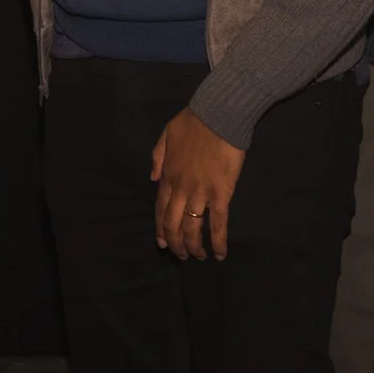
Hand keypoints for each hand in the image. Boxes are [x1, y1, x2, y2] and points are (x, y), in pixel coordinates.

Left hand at [150, 109, 242, 259]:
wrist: (218, 115)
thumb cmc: (194, 122)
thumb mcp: (165, 136)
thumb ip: (157, 158)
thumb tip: (152, 179)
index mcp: (167, 176)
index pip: (160, 210)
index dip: (161, 229)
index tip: (163, 243)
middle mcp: (181, 189)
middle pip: (173, 224)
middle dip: (175, 244)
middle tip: (181, 255)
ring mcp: (200, 194)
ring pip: (192, 229)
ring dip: (194, 247)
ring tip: (198, 256)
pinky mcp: (220, 195)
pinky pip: (218, 224)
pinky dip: (218, 241)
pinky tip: (219, 253)